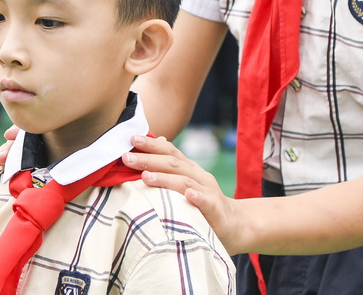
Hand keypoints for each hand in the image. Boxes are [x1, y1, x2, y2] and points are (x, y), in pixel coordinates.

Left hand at [123, 135, 242, 253]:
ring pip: (186, 182)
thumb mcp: (187, 183)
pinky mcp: (216, 210)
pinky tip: (188, 196)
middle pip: (173, 164)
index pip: (169, 152)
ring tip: (146, 176)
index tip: (131, 138)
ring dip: (165, 178)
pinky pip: (207, 203)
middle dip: (149, 159)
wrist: (236, 224)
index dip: (151, 144)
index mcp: (190, 169)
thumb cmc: (204, 203)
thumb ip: (172, 166)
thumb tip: (158, 140)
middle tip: (127, 157)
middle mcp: (199, 176)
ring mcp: (209, 192)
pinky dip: (198, 198)